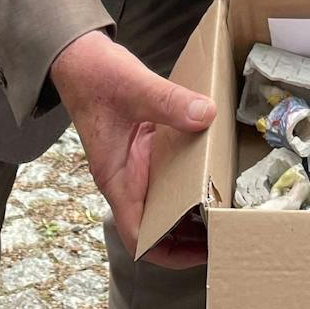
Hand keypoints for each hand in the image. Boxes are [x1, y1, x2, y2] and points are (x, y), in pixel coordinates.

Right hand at [49, 30, 214, 267]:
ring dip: (194, 209)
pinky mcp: (148, 147)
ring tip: (229, 208)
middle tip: (229, 230)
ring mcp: (139, 164)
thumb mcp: (133, 86)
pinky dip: (193, 178)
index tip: (203, 250)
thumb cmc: (94, 76)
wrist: (80, 57)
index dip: (169, 251)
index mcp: (117, 177)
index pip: (138, 235)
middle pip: (159, 225)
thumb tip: (206, 115)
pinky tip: (218, 170)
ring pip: (168, 201)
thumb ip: (168, 101)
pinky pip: (173, 172)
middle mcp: (128, 177)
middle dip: (191, 235)